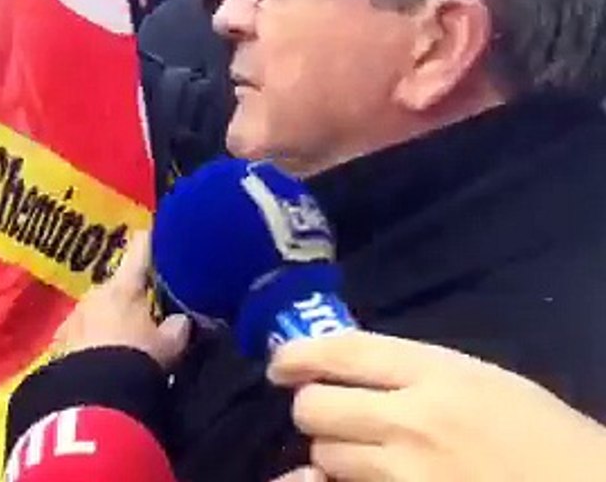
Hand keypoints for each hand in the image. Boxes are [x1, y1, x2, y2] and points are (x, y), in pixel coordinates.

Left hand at [53, 231, 190, 367]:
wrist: (91, 397)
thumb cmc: (136, 360)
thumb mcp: (169, 346)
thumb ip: (176, 329)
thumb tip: (180, 320)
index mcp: (124, 286)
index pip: (139, 251)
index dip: (148, 240)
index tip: (153, 230)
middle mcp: (95, 294)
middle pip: (117, 285)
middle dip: (130, 294)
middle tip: (146, 306)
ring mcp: (74, 317)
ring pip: (97, 309)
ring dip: (109, 318)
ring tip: (123, 336)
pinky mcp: (60, 342)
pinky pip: (82, 333)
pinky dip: (92, 339)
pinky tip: (99, 354)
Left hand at [267, 331, 605, 481]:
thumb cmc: (538, 434)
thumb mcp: (479, 380)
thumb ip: (410, 372)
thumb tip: (340, 368)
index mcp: (437, 373)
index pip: (341, 351)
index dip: (296, 356)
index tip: (280, 366)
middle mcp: (414, 419)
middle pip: (315, 407)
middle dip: (314, 410)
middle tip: (331, 416)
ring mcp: (408, 473)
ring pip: (325, 457)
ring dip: (332, 455)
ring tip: (366, 454)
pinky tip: (356, 481)